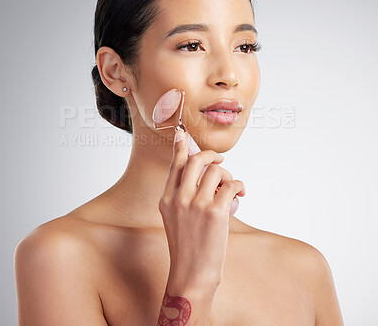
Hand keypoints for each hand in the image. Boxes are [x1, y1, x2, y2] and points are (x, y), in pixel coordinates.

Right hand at [159, 128, 245, 292]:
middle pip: (197, 160)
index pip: (176, 164)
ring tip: (230, 189)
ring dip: (228, 176)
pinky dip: (239, 187)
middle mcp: (179, 197)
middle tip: (220, 160)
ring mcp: (196, 204)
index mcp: (167, 198)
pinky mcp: (215, 212)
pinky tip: (240, 196)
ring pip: (216, 171)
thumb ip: (182, 195)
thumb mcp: (175, 218)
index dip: (181, 146)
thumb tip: (203, 175)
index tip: (182, 132)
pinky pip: (232, 185)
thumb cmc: (187, 247)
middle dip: (212, 155)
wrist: (191, 274)